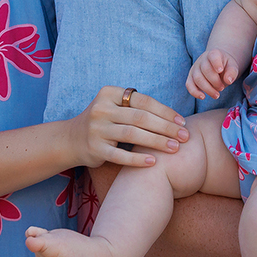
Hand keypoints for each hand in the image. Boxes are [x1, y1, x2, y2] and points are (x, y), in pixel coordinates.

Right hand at [70, 86, 186, 168]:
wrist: (71, 140)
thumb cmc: (104, 122)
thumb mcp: (115, 107)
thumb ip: (137, 107)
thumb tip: (174, 117)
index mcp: (109, 94)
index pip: (143, 101)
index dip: (165, 111)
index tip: (182, 121)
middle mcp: (101, 109)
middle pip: (140, 117)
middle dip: (166, 127)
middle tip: (185, 137)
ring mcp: (97, 129)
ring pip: (132, 135)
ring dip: (157, 142)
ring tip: (175, 148)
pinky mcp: (95, 149)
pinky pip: (120, 155)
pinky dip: (137, 159)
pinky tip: (153, 162)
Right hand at [186, 49, 239, 100]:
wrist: (219, 66)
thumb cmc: (226, 66)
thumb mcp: (233, 67)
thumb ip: (232, 72)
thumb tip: (228, 80)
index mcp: (214, 54)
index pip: (213, 56)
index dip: (216, 63)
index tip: (220, 70)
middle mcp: (202, 60)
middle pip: (205, 70)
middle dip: (215, 81)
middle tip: (222, 88)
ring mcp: (195, 68)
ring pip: (197, 78)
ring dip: (207, 89)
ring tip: (217, 95)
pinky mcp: (191, 77)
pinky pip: (189, 85)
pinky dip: (194, 92)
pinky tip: (203, 97)